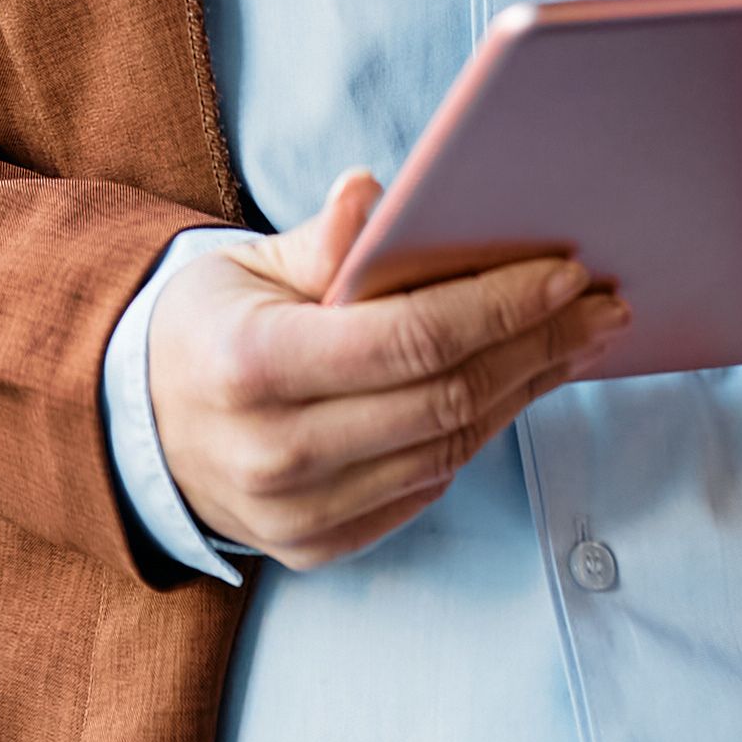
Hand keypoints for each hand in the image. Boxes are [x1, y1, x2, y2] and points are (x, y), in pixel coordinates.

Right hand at [146, 172, 626, 567]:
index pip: (409, 338)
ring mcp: (296, 512)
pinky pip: (424, 489)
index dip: (499, 306)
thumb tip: (380, 195)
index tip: (566, 274)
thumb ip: (320, 242)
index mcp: (252, 366)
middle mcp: (274, 452)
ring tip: (575, 342)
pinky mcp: (316, 546)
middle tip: (604, 306)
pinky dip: (477, 435)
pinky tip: (516, 388)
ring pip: (447, 449)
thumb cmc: (206, 326)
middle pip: (445, 399)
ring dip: (523, 392)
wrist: (137, 426)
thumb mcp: (243, 266)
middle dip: (538, 347)